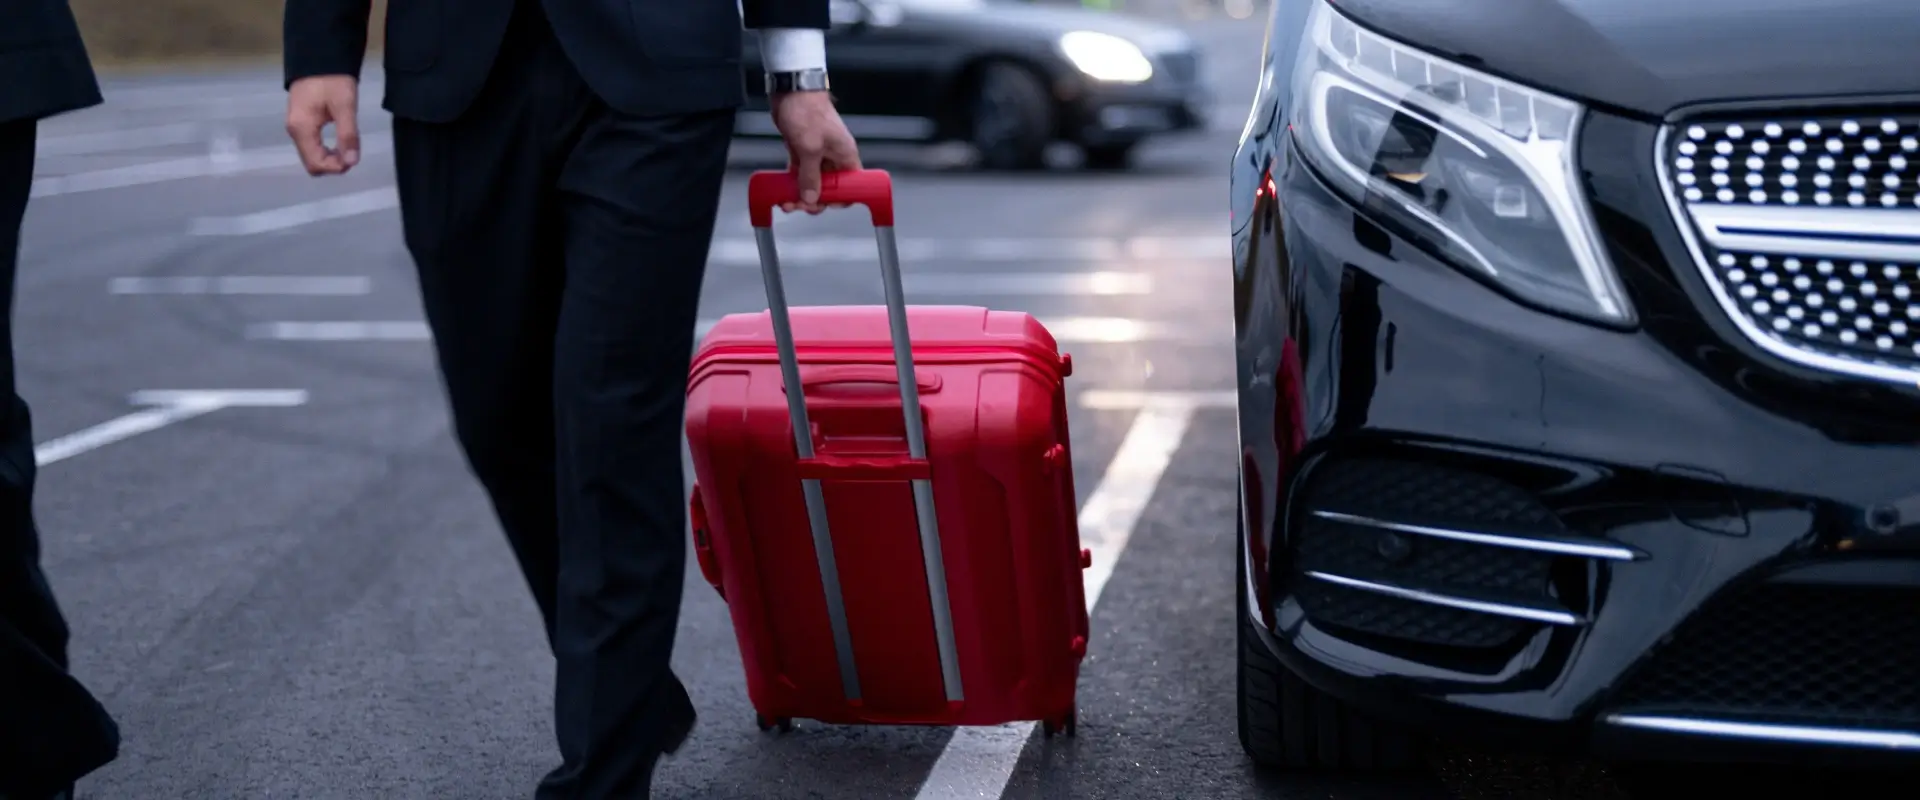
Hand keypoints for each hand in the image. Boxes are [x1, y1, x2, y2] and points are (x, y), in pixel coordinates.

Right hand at [286, 75, 360, 175]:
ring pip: (311, 155)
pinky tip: (339, 141)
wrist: (319, 55)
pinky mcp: (301, 121)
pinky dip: (325, 149)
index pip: (315, 164)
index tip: (353, 158)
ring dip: (330, 158)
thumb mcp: (345, 106)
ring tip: (348, 146)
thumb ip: (348, 135)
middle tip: (352, 152)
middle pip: (311, 163)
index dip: (336, 168)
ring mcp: (296, 126)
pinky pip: (311, 145)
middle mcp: (295, 131)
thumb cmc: (332, 79)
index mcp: (302, 128)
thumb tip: (352, 162)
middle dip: (332, 165)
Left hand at [770, 90, 861, 213]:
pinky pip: (800, 173)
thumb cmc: (808, 110)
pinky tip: (783, 191)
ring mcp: (817, 153)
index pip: (851, 185)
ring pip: (812, 181)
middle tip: (801, 206)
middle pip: (829, 187)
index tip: (825, 205)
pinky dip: (793, 183)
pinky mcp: (802, 150)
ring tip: (787, 202)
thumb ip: (810, 176)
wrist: (791, 90)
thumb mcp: (810, 149)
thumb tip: (811, 197)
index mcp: (845, 155)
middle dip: (814, 199)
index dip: (840, 198)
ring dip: (800, 194)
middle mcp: (834, 156)